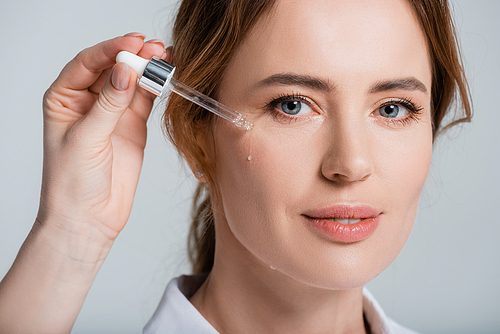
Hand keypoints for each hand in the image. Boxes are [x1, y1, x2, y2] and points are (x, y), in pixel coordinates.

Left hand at [38, 33, 167, 243]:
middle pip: (112, 68)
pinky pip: (145, 100)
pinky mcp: (133, 126)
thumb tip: (126, 70)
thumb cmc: (71, 182)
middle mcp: (87, 102)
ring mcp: (112, 113)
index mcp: (64, 98)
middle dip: (133, 56)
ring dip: (148, 69)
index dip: (110, 50)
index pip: (87, 63)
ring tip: (166, 58)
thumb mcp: (86, 138)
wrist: (89, 218)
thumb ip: (109, 104)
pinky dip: (156, 87)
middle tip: (155, 49)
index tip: (132, 44)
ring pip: (132, 81)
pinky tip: (165, 76)